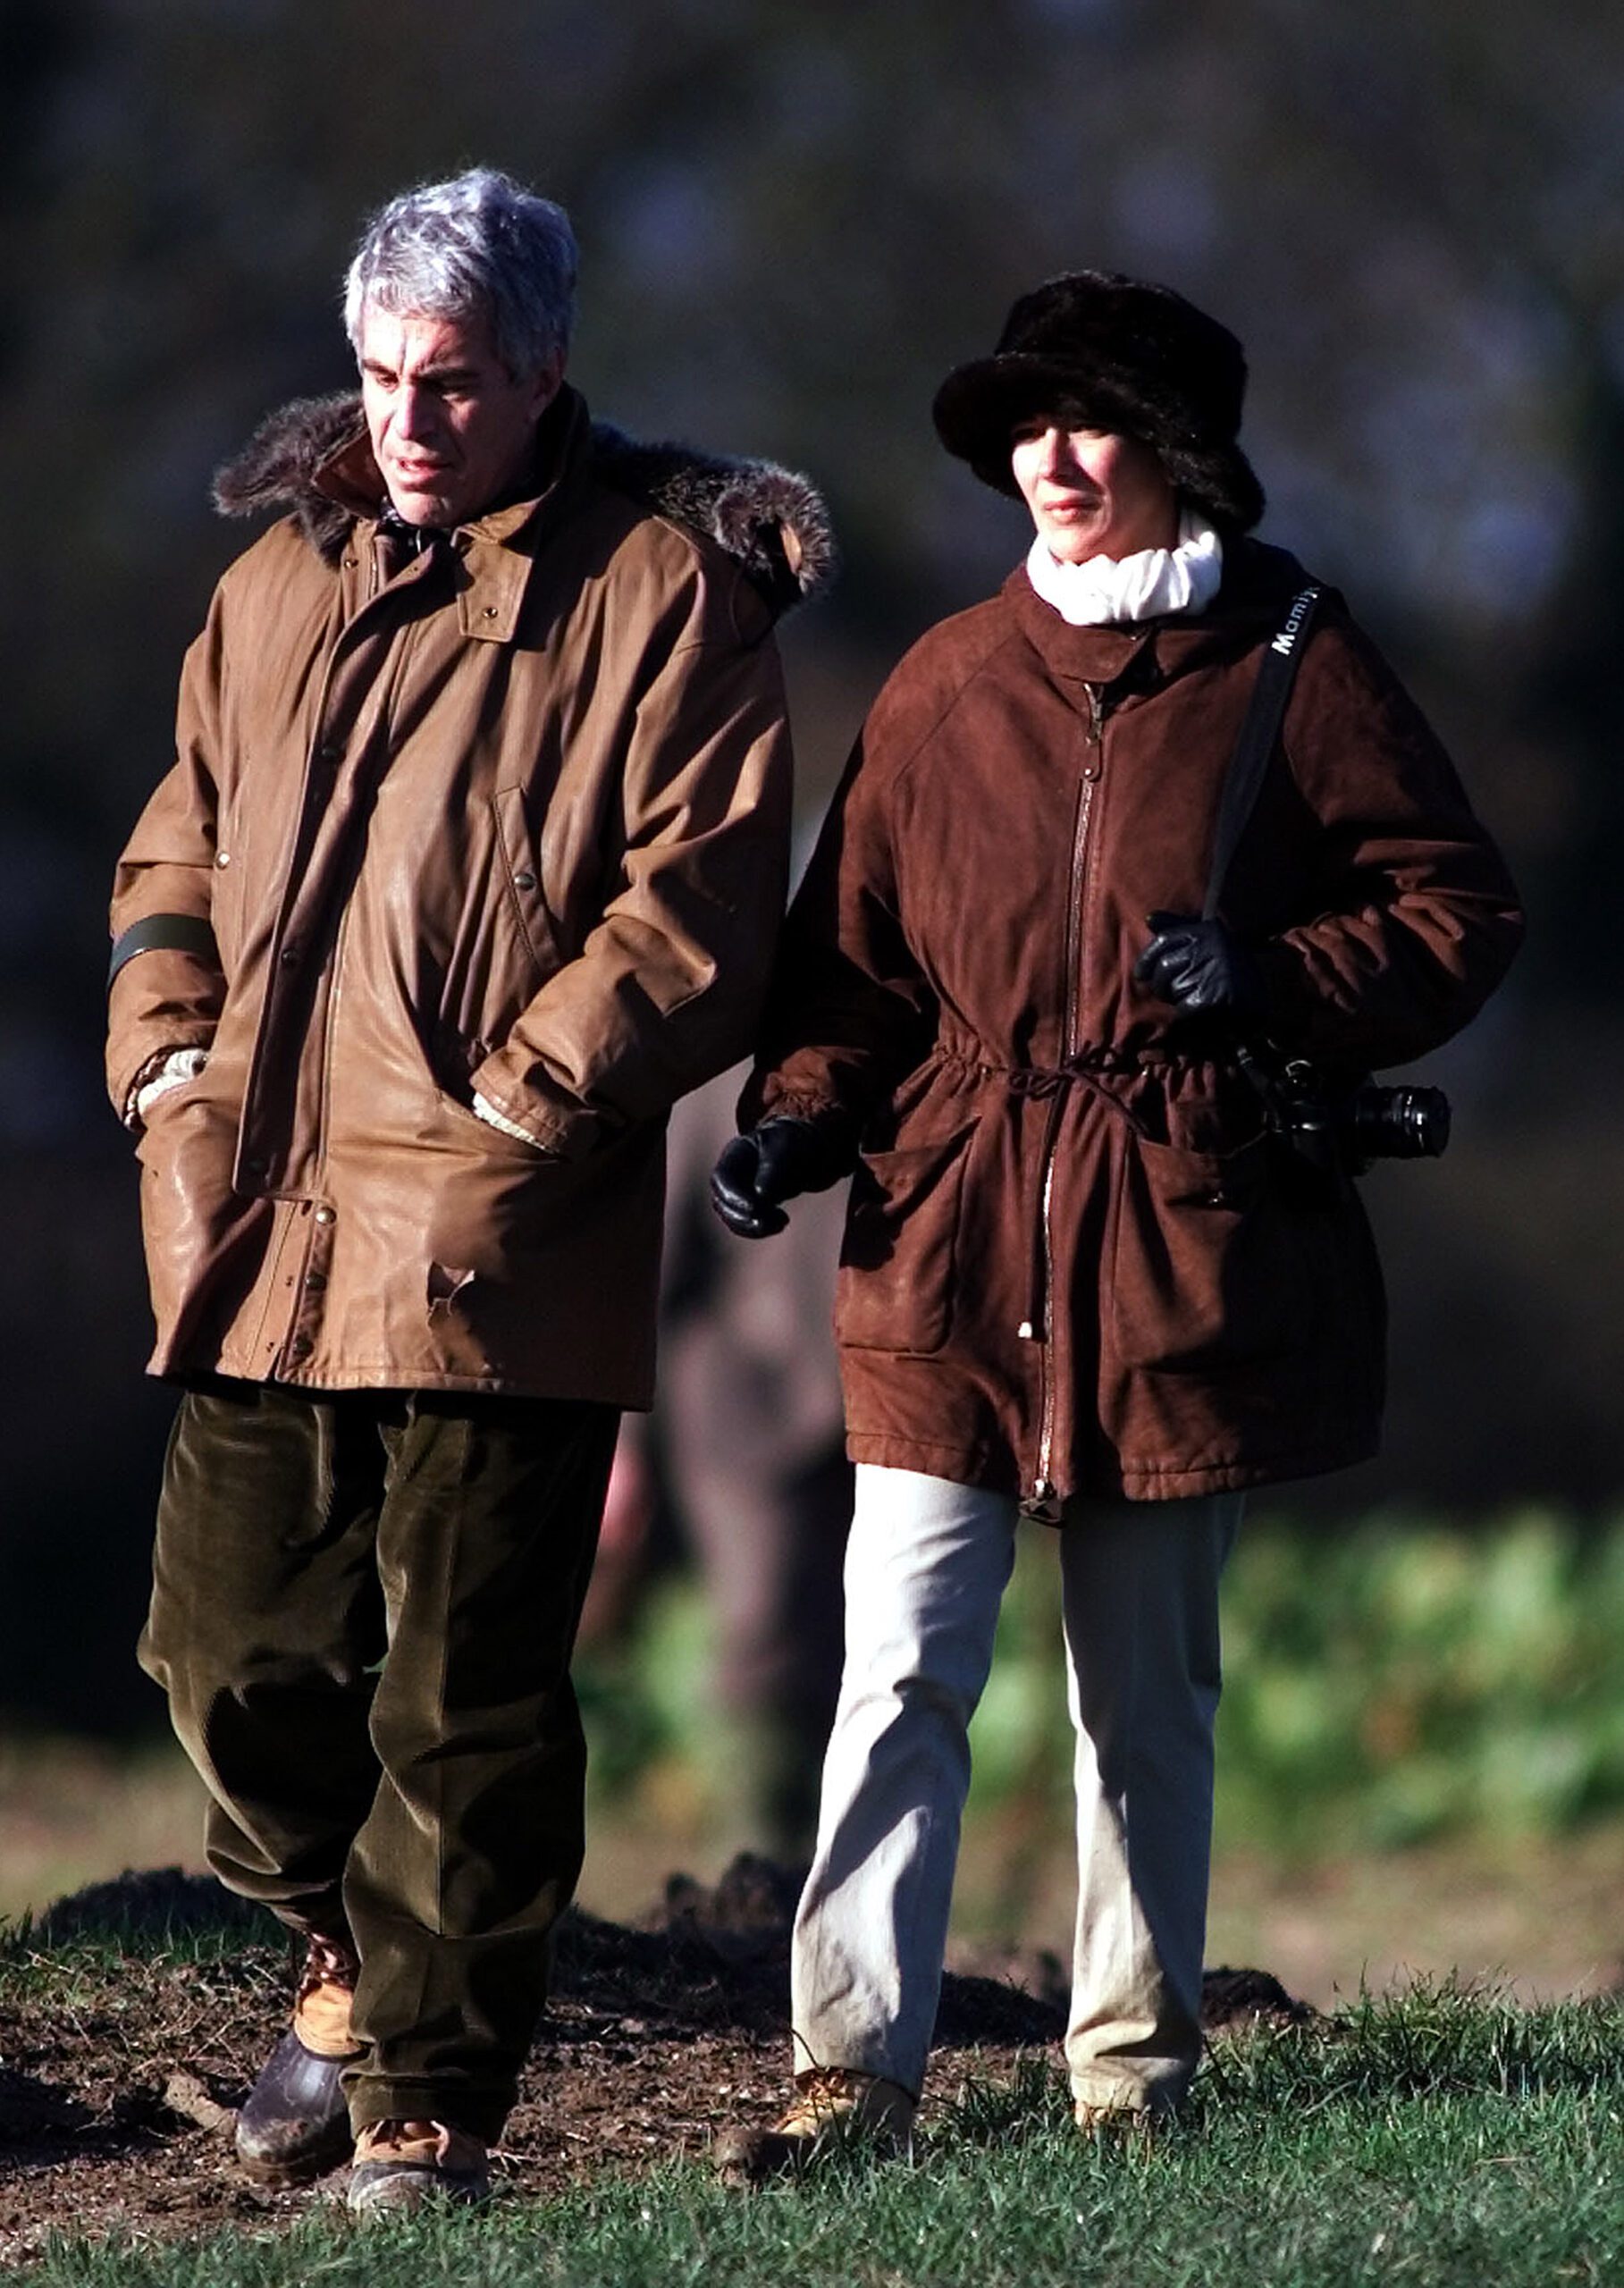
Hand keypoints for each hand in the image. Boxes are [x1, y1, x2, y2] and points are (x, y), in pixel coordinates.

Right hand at [709, 1116, 847, 1238]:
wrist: (804, 1148)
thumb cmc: (794, 1144)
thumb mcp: (787, 1150)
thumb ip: (774, 1170)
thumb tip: (761, 1196)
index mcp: (736, 1153)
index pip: (722, 1178)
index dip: (735, 1197)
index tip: (757, 1209)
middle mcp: (731, 1173)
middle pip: (722, 1201)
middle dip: (744, 1217)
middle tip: (777, 1220)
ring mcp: (736, 1191)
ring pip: (731, 1217)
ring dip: (753, 1227)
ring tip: (782, 1221)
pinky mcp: (748, 1206)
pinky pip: (745, 1224)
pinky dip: (760, 1229)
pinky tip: (781, 1222)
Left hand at [1133, 912, 1265, 1019]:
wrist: (1277, 993)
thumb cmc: (1236, 969)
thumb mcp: (1212, 942)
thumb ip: (1179, 928)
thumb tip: (1149, 919)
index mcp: (1208, 930)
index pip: (1164, 941)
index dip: (1147, 959)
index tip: (1141, 973)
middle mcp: (1210, 947)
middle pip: (1163, 969)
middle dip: (1163, 985)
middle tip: (1179, 991)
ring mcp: (1212, 971)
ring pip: (1172, 991)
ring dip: (1179, 1000)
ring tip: (1200, 998)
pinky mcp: (1213, 997)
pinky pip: (1184, 1010)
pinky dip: (1190, 1016)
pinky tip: (1206, 1013)